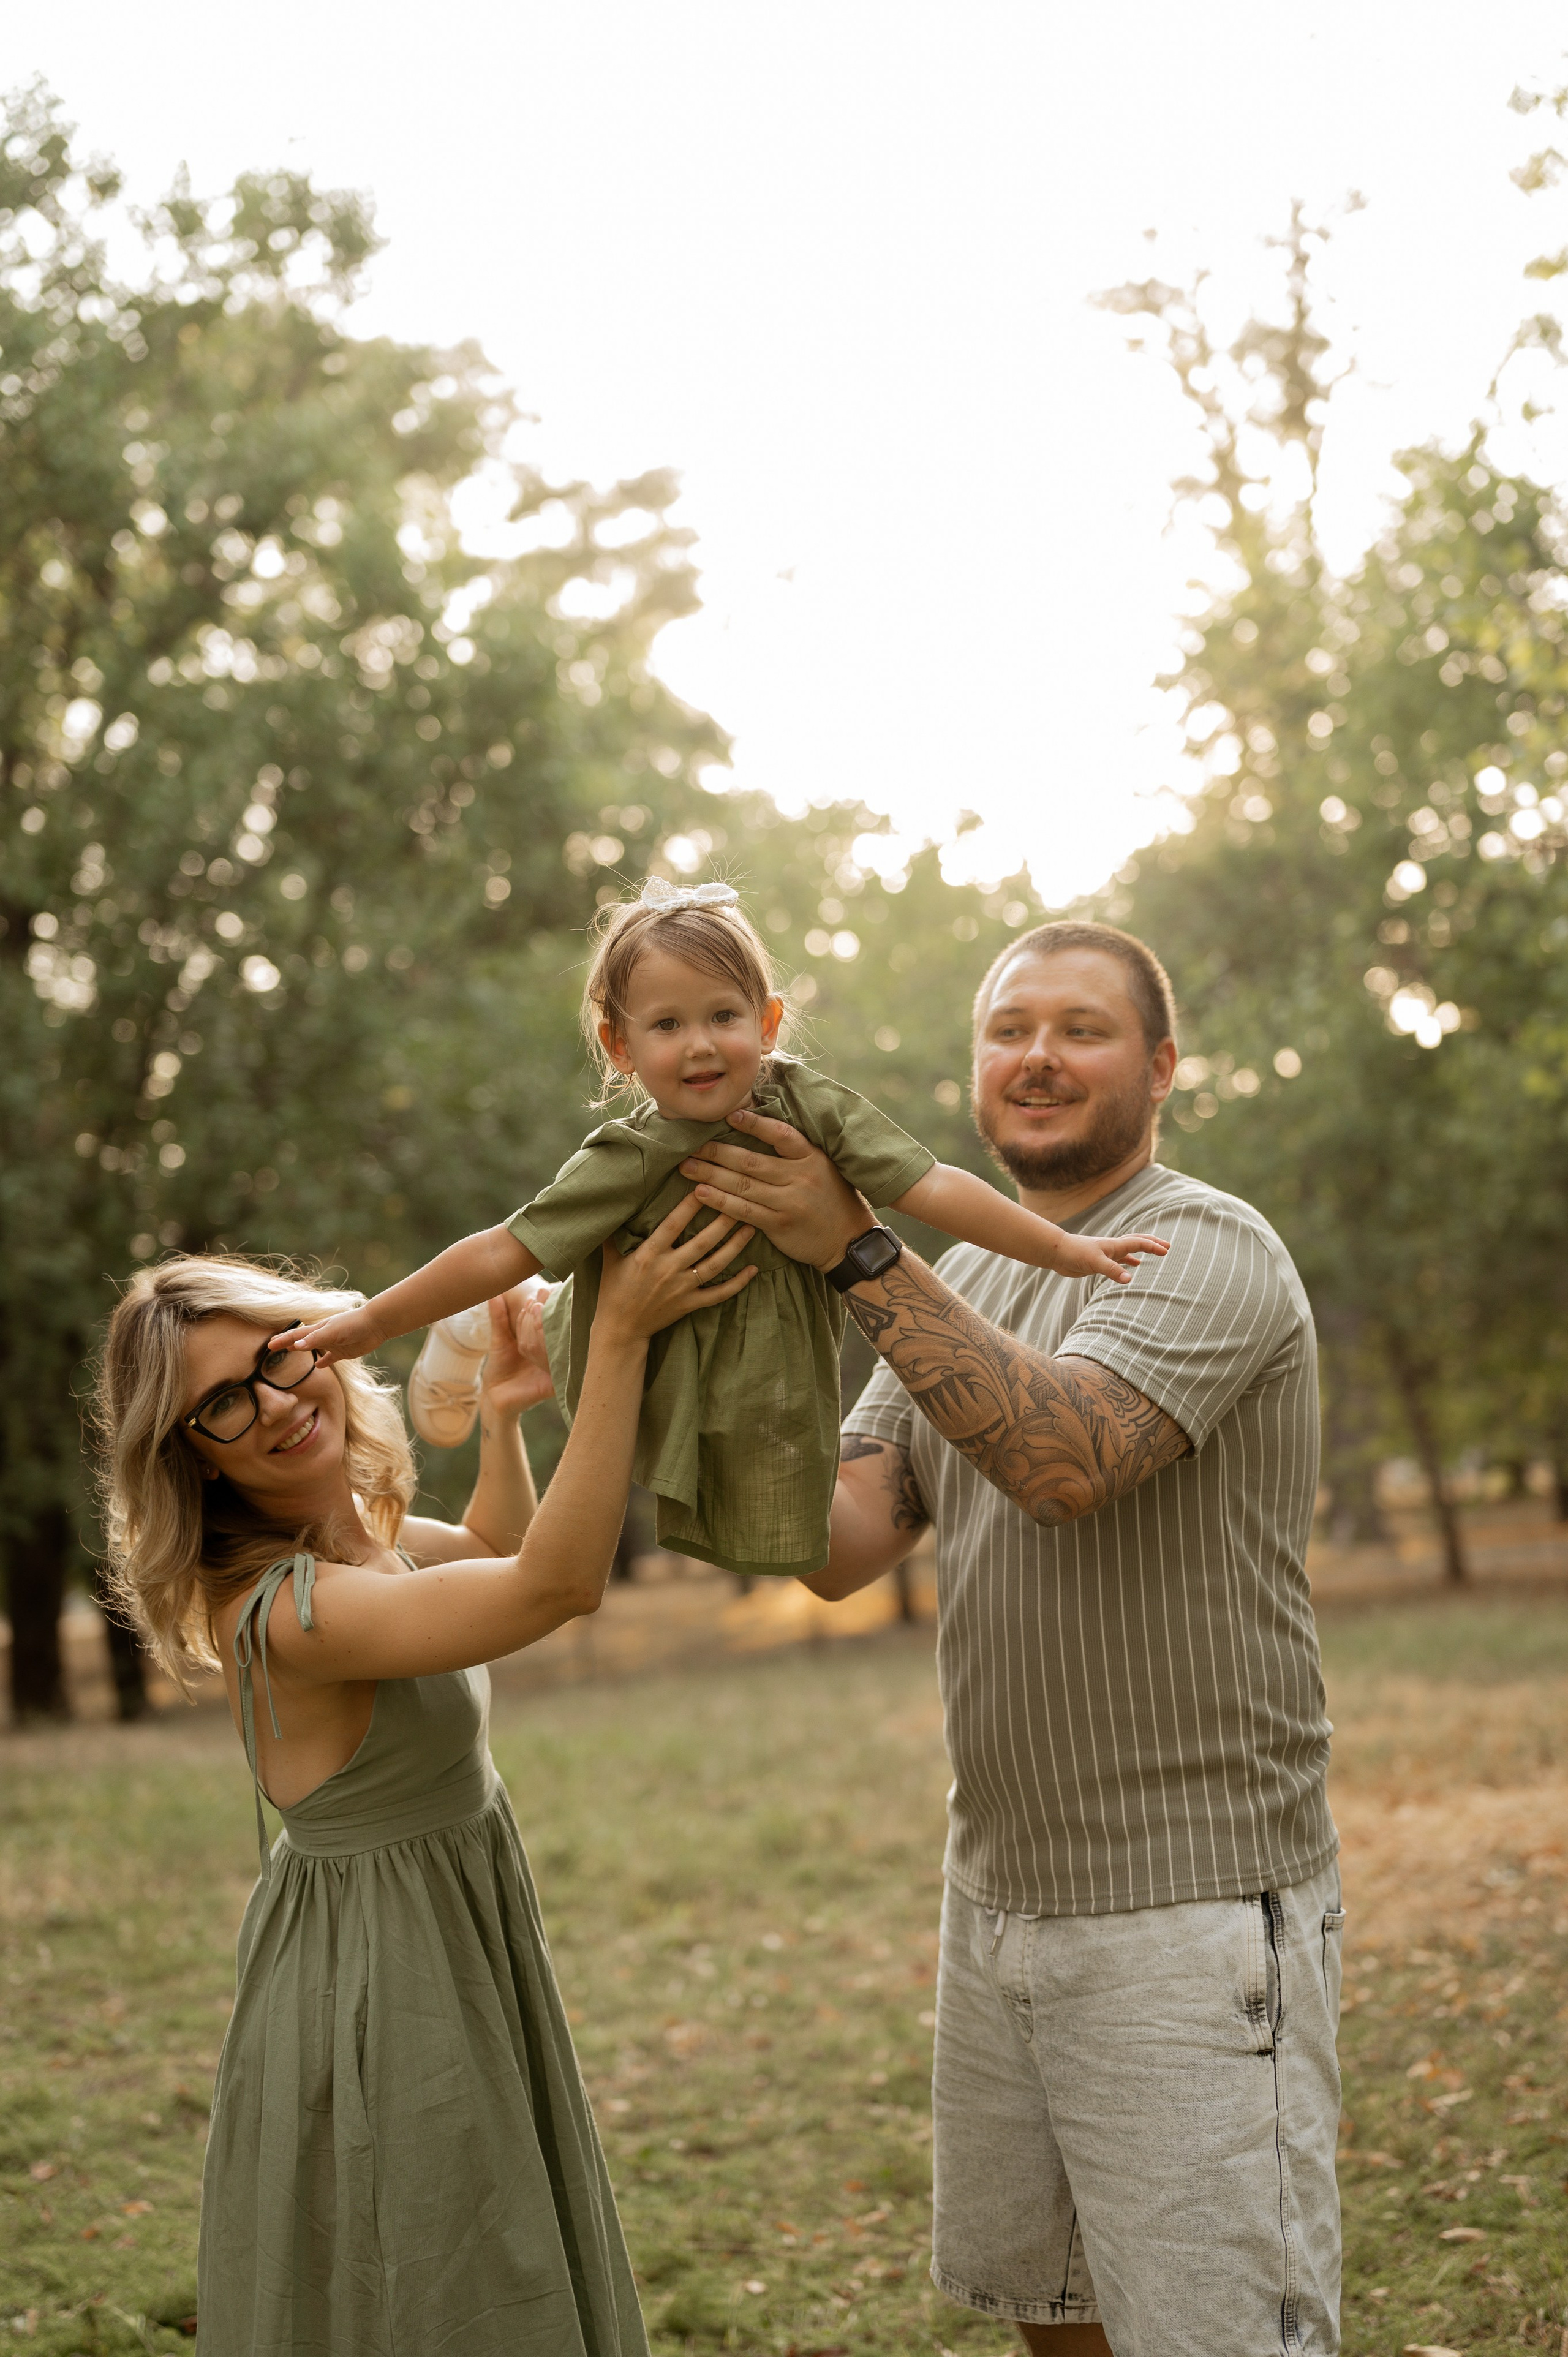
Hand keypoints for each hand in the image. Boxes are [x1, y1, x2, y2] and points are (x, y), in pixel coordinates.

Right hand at [273, 1303, 383, 1366]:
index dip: (282, 1340)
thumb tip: (295, 1345)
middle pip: (301, 1340)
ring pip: (314, 1348)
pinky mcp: (343, 1352)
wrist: (375, 1324)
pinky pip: (330, 1358)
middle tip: (274, 1346)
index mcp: (318, 1329)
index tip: (269, 1345)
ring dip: (302, 1350)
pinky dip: (323, 1362)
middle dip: (287, 1343)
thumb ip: (314, 1339)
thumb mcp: (332, 1331)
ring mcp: (333, 1344)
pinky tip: (319, 1366)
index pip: (296, 1335)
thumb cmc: (353, 1324)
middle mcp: (323, 1336)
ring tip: (292, 1351)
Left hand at [478, 1282, 557, 1416]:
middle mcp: (552, 1353)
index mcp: (544, 1342)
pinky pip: (554, 1364)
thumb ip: (499, 1318)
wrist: (494, 1397)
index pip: (548, 1321)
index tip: (541, 1290)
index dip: (544, 1305)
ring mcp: (554, 1367)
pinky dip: (547, 1348)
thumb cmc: (500, 1369)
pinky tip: (541, 1334)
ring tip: (536, 1308)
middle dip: (547, 1310)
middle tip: (541, 1295)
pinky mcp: (553, 1383)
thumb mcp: (499, 1340)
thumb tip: (494, 1294)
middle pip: (554, 1329)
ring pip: (554, 1342)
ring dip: (544, 1324)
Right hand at [594, 1194, 755, 1341]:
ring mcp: (682, 1288)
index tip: (705, 1186)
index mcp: (648, 1254)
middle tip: (740, 1204)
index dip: (690, 1206)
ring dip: (735, 1247)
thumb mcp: (610, 1256)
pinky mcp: (690, 1304)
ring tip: (751, 1228)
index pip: (673, 1224)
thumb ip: (615, 1230)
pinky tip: (753, 1270)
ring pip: (715, 1265)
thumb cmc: (614, 1288)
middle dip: (723, 1222)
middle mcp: (668, 1269)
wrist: (621, 1327)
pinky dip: (738, 1283)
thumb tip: (618, 1202)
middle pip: (702, 1242)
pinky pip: (719, 1294)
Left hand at [680, 1108, 871, 1271]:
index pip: (781, 1135)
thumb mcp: (822, 1166)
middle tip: (690, 1143)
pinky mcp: (779, 1224)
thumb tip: (757, 1126)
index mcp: (811, 1157)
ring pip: (743, 1186)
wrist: (847, 1239)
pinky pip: (744, 1211)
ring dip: (711, 1175)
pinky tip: (700, 1193)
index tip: (730, 1115)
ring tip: (686, 1166)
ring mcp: (789, 1202)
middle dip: (717, 1151)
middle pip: (751, 1161)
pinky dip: (720, 1202)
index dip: (755, 1124)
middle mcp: (800, 1177)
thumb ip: (795, 1151)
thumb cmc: (831, 1197)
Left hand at [1051, 1231, 1167, 1284]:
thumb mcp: (1095, 1262)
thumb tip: (1130, 1279)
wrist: (1057, 1252)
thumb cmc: (1075, 1253)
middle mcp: (1112, 1248)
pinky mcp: (1099, 1262)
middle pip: (1137, 1242)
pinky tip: (1132, 1267)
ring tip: (1155, 1253)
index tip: (1166, 1251)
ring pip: (1129, 1250)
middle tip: (1166, 1247)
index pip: (1139, 1243)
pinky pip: (1119, 1260)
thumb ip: (1112, 1270)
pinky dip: (1128, 1262)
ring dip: (1142, 1251)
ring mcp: (1106, 1254)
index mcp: (1114, 1245)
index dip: (1153, 1246)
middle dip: (1152, 1244)